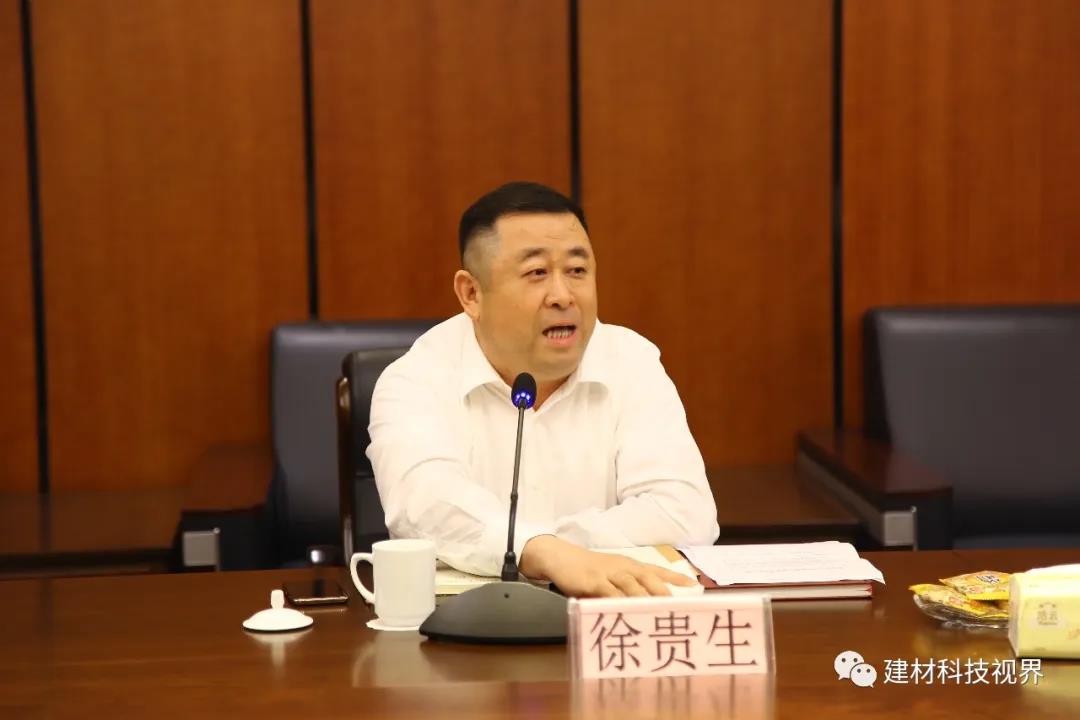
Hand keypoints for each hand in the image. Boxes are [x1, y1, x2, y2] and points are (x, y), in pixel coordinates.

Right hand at [519, 535, 696, 597]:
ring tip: (657, 611)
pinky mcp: (593, 581)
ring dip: (644, 598)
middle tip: (677, 603)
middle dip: (663, 590)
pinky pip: (608, 593)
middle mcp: (622, 567)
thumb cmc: (588, 569)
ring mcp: (608, 573)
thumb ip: (626, 587)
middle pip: (647, 577)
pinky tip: (626, 611)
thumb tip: (646, 605)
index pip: (656, 570)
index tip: (694, 584)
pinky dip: (618, 602)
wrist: (560, 557)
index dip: (674, 577)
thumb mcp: (610, 574)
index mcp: (629, 565)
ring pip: (630, 585)